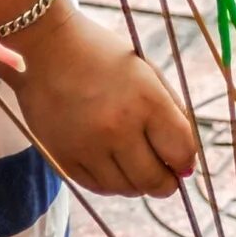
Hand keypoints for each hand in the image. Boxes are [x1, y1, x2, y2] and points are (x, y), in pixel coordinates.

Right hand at [4, 0, 197, 195]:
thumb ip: (173, 113)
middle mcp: (118, 127)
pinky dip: (111, 183)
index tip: (183, 162)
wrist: (49, 47)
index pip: (181, 151)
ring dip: (138, 184)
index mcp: (147, 100)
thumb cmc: (105, 57)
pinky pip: (97, 187)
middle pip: (154, 180)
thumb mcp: (148, 74)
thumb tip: (187, 160)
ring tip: (138, 167)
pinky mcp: (64, 158)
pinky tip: (114, 166)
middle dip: (166, 182)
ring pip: (126, 189)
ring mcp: (88, 146)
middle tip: (166, 176)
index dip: (186, 161)